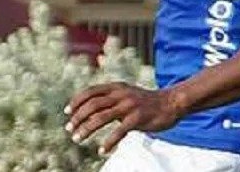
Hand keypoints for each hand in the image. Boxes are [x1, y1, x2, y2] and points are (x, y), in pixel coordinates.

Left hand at [66, 82, 184, 154]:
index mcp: (117, 87)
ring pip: (101, 117)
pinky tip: (102, 151)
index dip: (76, 101)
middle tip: (69, 130)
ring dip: (86, 129)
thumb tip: (86, 115)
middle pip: (92, 105)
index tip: (67, 113)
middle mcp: (122, 94)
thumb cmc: (145, 103)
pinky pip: (119, 131)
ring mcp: (130, 105)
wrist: (171, 103)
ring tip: (77, 139)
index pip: (90, 92)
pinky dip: (108, 142)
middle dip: (77, 118)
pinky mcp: (138, 118)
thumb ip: (108, 102)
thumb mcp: (126, 97)